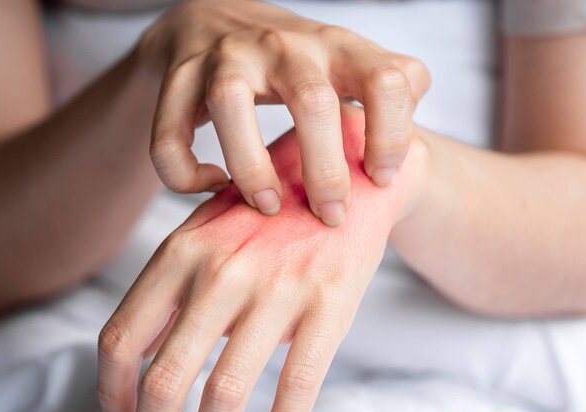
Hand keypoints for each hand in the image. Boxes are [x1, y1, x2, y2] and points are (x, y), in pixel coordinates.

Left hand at [97, 106, 424, 411]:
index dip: (112, 392)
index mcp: (182, 251)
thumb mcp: (208, 229)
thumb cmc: (271, 207)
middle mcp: (221, 271)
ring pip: (224, 393)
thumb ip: (172, 286)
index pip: (123, 336)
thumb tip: (139, 356)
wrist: (348, 171)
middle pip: (166, 379)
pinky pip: (295, 388)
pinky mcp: (327, 305)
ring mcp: (277, 289)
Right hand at [140, 0, 429, 225]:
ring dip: (251, 167)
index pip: (387, 79)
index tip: (382, 178)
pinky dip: (185, 172)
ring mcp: (226, 56)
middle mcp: (283, 45)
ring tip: (267, 207)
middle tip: (329, 217)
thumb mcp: (347, 63)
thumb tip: (416, 128)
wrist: (212, 20)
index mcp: (337, 46)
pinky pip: (170, 133)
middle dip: (325, 170)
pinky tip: (212, 185)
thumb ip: (391, 86)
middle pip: (311, 100)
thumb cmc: (293, 61)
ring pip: (229, 104)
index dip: (393, 134)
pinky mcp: (178, 77)